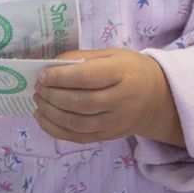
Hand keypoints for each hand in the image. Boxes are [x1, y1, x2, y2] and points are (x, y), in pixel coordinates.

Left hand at [33, 48, 185, 147]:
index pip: (88, 77)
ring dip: (51, 112)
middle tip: (38, 87)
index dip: (61, 77)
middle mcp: (120, 101)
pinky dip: (55, 130)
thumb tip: (51, 65)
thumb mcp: (112, 54)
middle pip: (80, 103)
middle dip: (53, 95)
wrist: (156, 99)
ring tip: (38, 99)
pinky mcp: (107, 137)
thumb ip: (83, 58)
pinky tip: (42, 117)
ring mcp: (114, 123)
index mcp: (122, 74)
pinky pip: (77, 137)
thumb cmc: (130, 70)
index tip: (42, 75)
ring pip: (76, 123)